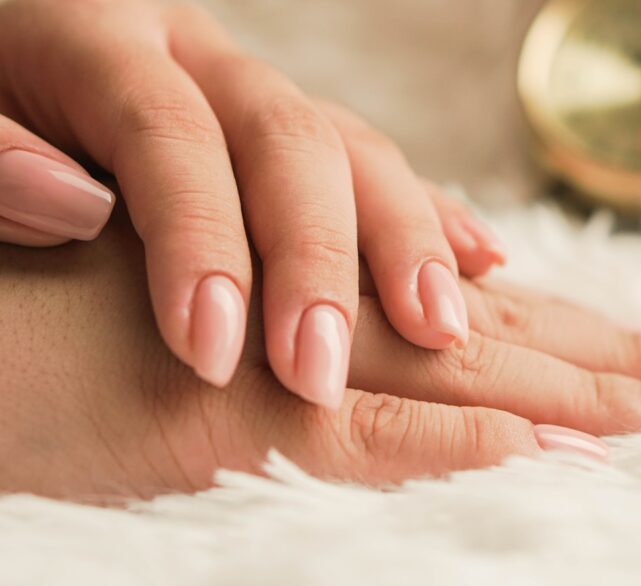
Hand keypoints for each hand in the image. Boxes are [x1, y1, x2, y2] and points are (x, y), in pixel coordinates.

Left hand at [0, 0, 504, 410]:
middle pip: (292, 143)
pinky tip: (476, 262)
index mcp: (103, 41)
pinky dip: (429, 216)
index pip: (173, 139)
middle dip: (319, 262)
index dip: (201, 242)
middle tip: (319, 373)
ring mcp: (257, 94)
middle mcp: (202, 60)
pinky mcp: (293, 133)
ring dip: (405, 244)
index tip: (210, 354)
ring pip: (355, 152)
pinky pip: (373, 164)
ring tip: (441, 329)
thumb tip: (73, 205)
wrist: (17, 49)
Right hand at [0, 214, 640, 499]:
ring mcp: (285, 361)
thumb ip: (350, 337)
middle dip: (629, 369)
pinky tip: (541, 454)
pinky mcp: (215, 416)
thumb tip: (461, 338)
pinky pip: (357, 435)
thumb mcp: (247, 322)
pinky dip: (453, 441)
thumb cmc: (101, 328)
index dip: (602, 346)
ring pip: (460, 373)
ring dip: (578, 403)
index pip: (502, 320)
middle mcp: (333, 316)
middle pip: (511, 338)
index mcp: (344, 299)